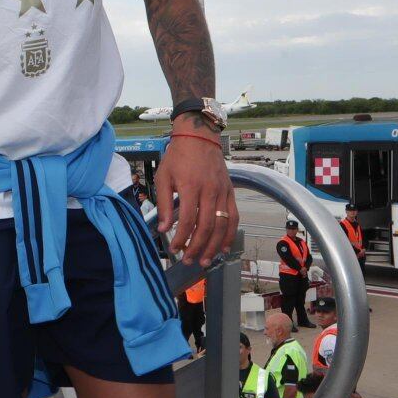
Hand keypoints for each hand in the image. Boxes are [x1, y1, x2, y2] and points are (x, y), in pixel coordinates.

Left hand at [157, 131, 235, 263]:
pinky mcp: (231, 192)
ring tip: (205, 260)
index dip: (181, 238)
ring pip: (222, 225)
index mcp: (191, 187)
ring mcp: (223, 192)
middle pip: (206, 227)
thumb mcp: (164, 177)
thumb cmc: (178, 157)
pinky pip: (234, 217)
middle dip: (196, 247)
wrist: (199, 137)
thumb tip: (163, 229)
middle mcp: (210, 191)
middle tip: (188, 260)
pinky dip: (230, 234)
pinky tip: (224, 247)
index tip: (173, 249)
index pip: (188, 220)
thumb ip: (164, 204)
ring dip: (214, 246)